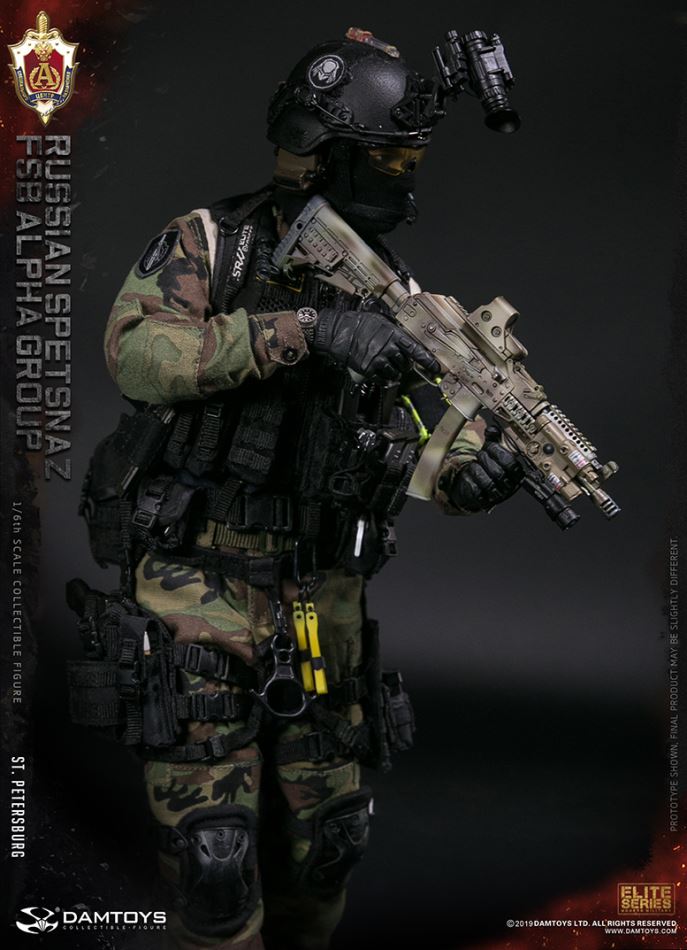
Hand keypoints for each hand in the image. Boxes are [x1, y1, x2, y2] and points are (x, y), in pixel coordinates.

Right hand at [311, 308, 439, 380]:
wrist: (338, 332)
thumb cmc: (357, 324)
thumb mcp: (380, 320)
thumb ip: (393, 330)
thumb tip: (404, 338)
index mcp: (393, 334)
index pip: (415, 349)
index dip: (427, 360)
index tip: (436, 368)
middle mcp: (388, 347)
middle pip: (405, 363)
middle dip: (403, 365)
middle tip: (397, 362)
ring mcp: (378, 359)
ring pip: (395, 373)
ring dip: (393, 373)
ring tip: (385, 366)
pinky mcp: (369, 369)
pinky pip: (382, 379)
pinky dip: (382, 378)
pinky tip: (378, 373)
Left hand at [447, 426, 523, 511]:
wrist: (475, 484)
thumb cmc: (487, 466)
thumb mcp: (491, 450)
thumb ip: (493, 439)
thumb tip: (493, 430)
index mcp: (516, 473)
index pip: (511, 463)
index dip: (498, 452)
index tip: (489, 445)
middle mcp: (509, 486)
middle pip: (499, 473)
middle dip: (486, 459)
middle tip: (480, 454)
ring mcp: (497, 495)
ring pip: (488, 483)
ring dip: (478, 469)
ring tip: (475, 463)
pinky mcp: (483, 500)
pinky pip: (476, 490)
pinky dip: (471, 478)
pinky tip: (470, 472)